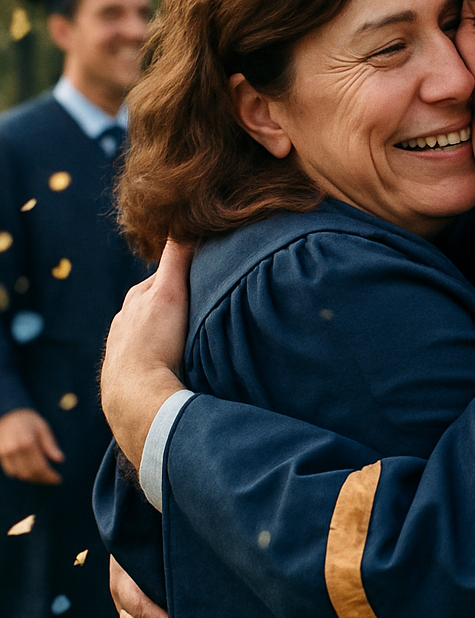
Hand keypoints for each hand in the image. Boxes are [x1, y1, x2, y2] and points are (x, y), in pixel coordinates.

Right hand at [0, 408, 63, 483]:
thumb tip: (60, 460)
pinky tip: (30, 471)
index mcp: (28, 442)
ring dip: (32, 478)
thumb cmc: (29, 420)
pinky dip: (21, 474)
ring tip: (43, 476)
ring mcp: (5, 453)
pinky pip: (11, 471)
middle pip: (30, 473)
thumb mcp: (43, 428)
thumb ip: (50, 445)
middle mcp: (14, 450)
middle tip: (51, 480)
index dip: (49, 476)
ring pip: (20, 474)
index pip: (40, 466)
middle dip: (42, 479)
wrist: (9, 413)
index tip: (58, 480)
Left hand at [101, 239, 192, 467]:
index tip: (207, 278)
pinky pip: (150, 357)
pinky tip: (174, 363)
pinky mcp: (127, 373)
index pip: (166, 277)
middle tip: (204, 309)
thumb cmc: (155, 342)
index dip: (187, 276)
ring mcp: (124, 348)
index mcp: (136, 298)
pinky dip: (162, 355)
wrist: (135, 395)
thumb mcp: (170, 292)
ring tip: (191, 339)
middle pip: (158, 304)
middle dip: (178, 303)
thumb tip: (183, 222)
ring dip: (170, 332)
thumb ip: (176, 258)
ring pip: (153, 331)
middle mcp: (125, 319)